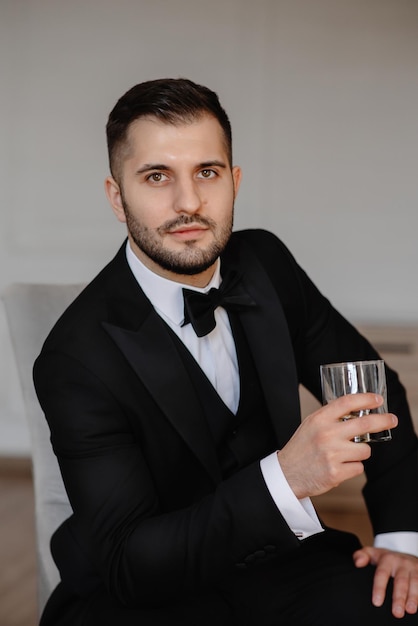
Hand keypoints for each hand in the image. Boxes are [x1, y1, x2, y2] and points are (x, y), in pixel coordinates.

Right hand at [277, 393, 396, 498]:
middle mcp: (326, 434)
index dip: (366, 399)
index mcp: (319, 419)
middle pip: (364, 423)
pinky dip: (353, 467)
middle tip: (392, 420)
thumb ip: (330, 417)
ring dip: (360, 453)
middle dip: (383, 420)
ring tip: (345, 455)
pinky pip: (359, 467)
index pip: (347, 402)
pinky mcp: (336, 473)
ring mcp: (332, 454)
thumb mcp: (311, 425)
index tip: (378, 399)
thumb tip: (357, 410)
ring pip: (365, 450)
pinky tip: (339, 466)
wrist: (287, 474)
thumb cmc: (301, 448)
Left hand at [353, 546, 417, 617]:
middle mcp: (402, 563)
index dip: (379, 588)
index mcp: (387, 559)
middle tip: (396, 613)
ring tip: (410, 610)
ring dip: (413, 597)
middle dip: (399, 597)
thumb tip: (358, 563)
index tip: (377, 603)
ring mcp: (414, 568)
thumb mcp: (371, 553)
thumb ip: (360, 556)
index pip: (382, 574)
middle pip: (400, 581)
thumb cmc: (384, 559)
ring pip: (415, 583)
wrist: (403, 553)